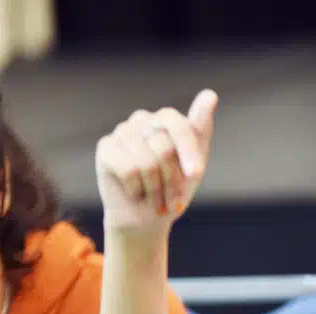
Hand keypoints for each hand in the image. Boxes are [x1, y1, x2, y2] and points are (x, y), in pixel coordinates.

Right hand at [95, 89, 217, 236]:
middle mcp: (142, 119)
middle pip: (164, 147)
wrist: (146, 218)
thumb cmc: (172, 189)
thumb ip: (201, 128)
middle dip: (172, 180)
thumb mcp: (194, 163)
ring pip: (148, 162)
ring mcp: (122, 131)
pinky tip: (135, 193)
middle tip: (171, 197)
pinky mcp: (105, 147)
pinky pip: (129, 169)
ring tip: (155, 199)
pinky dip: (137, 189)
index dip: (188, 151)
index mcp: (165, 119)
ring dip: (156, 189)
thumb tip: (210, 94)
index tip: (195, 175)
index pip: (177, 123)